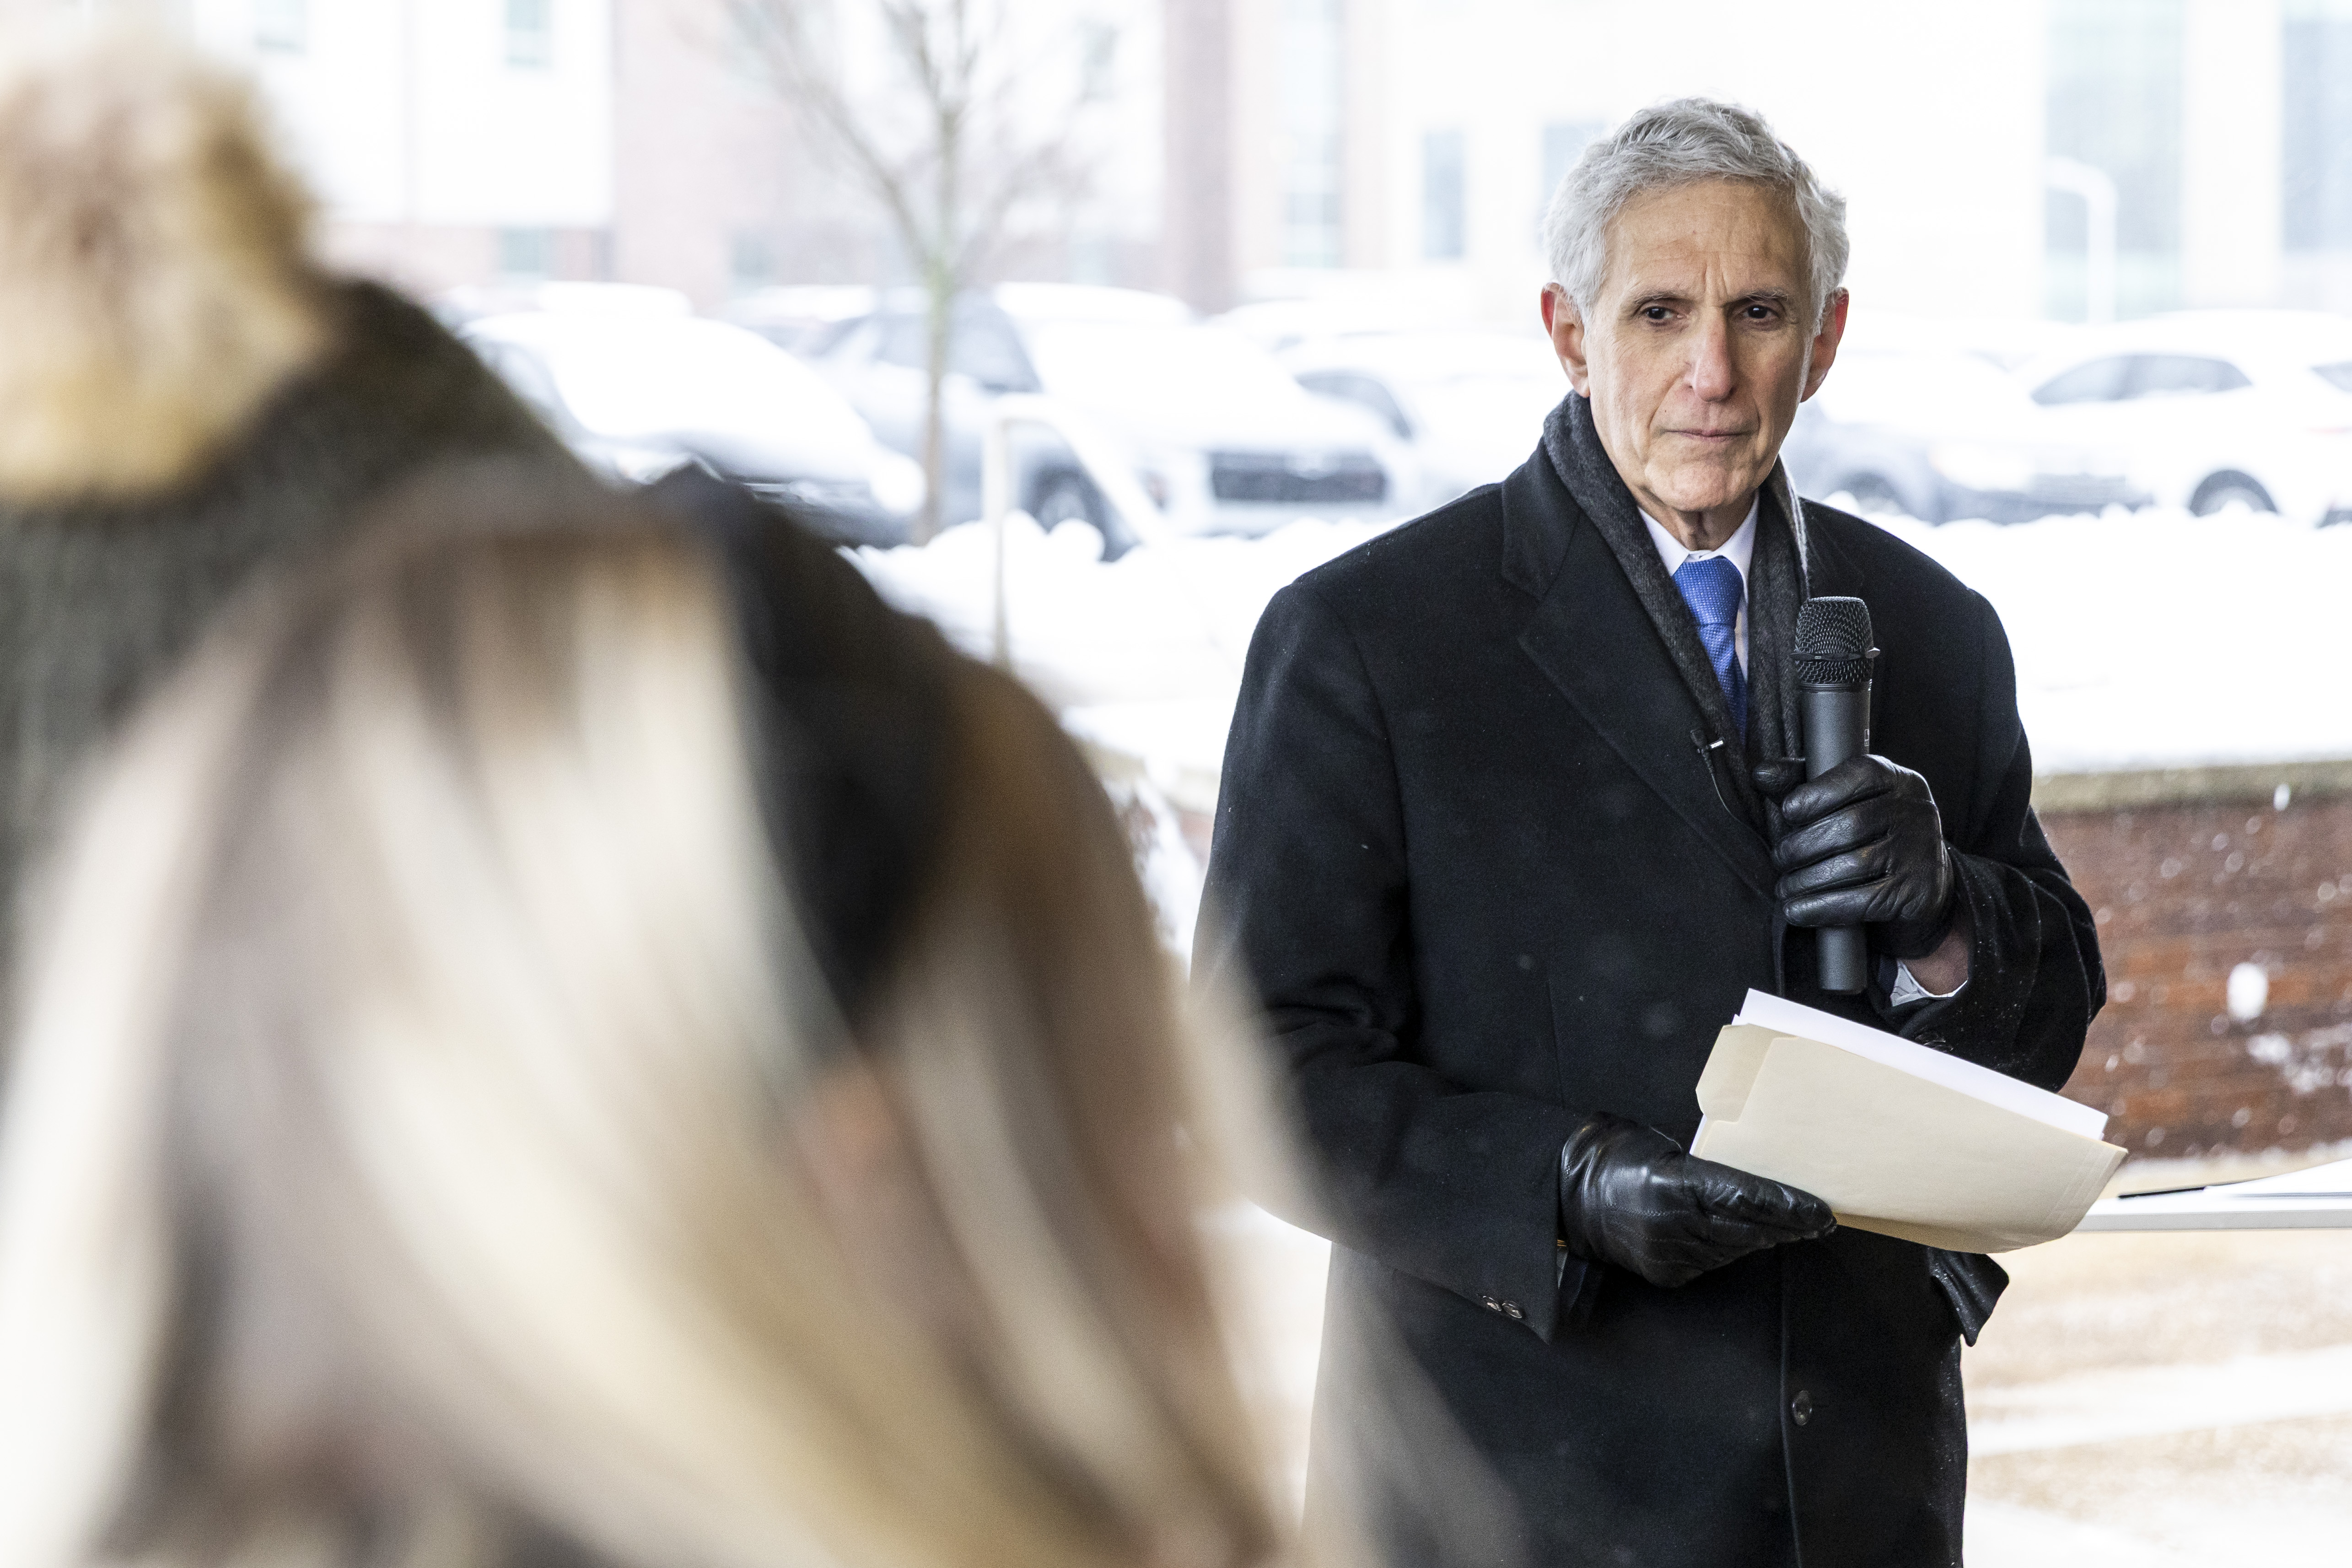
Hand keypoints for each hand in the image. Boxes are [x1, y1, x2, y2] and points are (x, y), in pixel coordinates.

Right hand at [1558, 1115, 1834, 1288]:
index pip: (1745, 1196)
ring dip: (1764, 1238)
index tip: (1821, 1211)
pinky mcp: (1665, 1273)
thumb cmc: (1623, 1157)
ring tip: (1791, 1229)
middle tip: (1819, 1222)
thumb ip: (1708, 1174)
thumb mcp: (1667, 1151)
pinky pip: (1711, 1263)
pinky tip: (1748, 1240)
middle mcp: (1672, 1221)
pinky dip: (1731, 1250)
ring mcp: (1668, 1252)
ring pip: (1733, 1249)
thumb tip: (1758, 1192)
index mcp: (1673, 1181)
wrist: (1571, 1193)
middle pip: (1747, 1228)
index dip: (1787, 1206)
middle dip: (1788, 1226)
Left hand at [1769, 754, 1954, 957]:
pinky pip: (1862, 901)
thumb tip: (1760, 774)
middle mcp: (1914, 811)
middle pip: (1851, 824)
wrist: (1920, 884)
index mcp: (1895, 779)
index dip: (1817, 793)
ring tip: (1785, 887)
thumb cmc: (1869, 834)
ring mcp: (1919, 852)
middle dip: (1804, 844)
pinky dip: (1821, 907)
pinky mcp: (1916, 892)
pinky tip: (1796, 910)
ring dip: (1807, 880)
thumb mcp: (1843, 801)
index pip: (1858, 775)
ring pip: (1854, 865)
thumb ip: (1802, 784)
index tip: (1788, 811)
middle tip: (1781, 858)